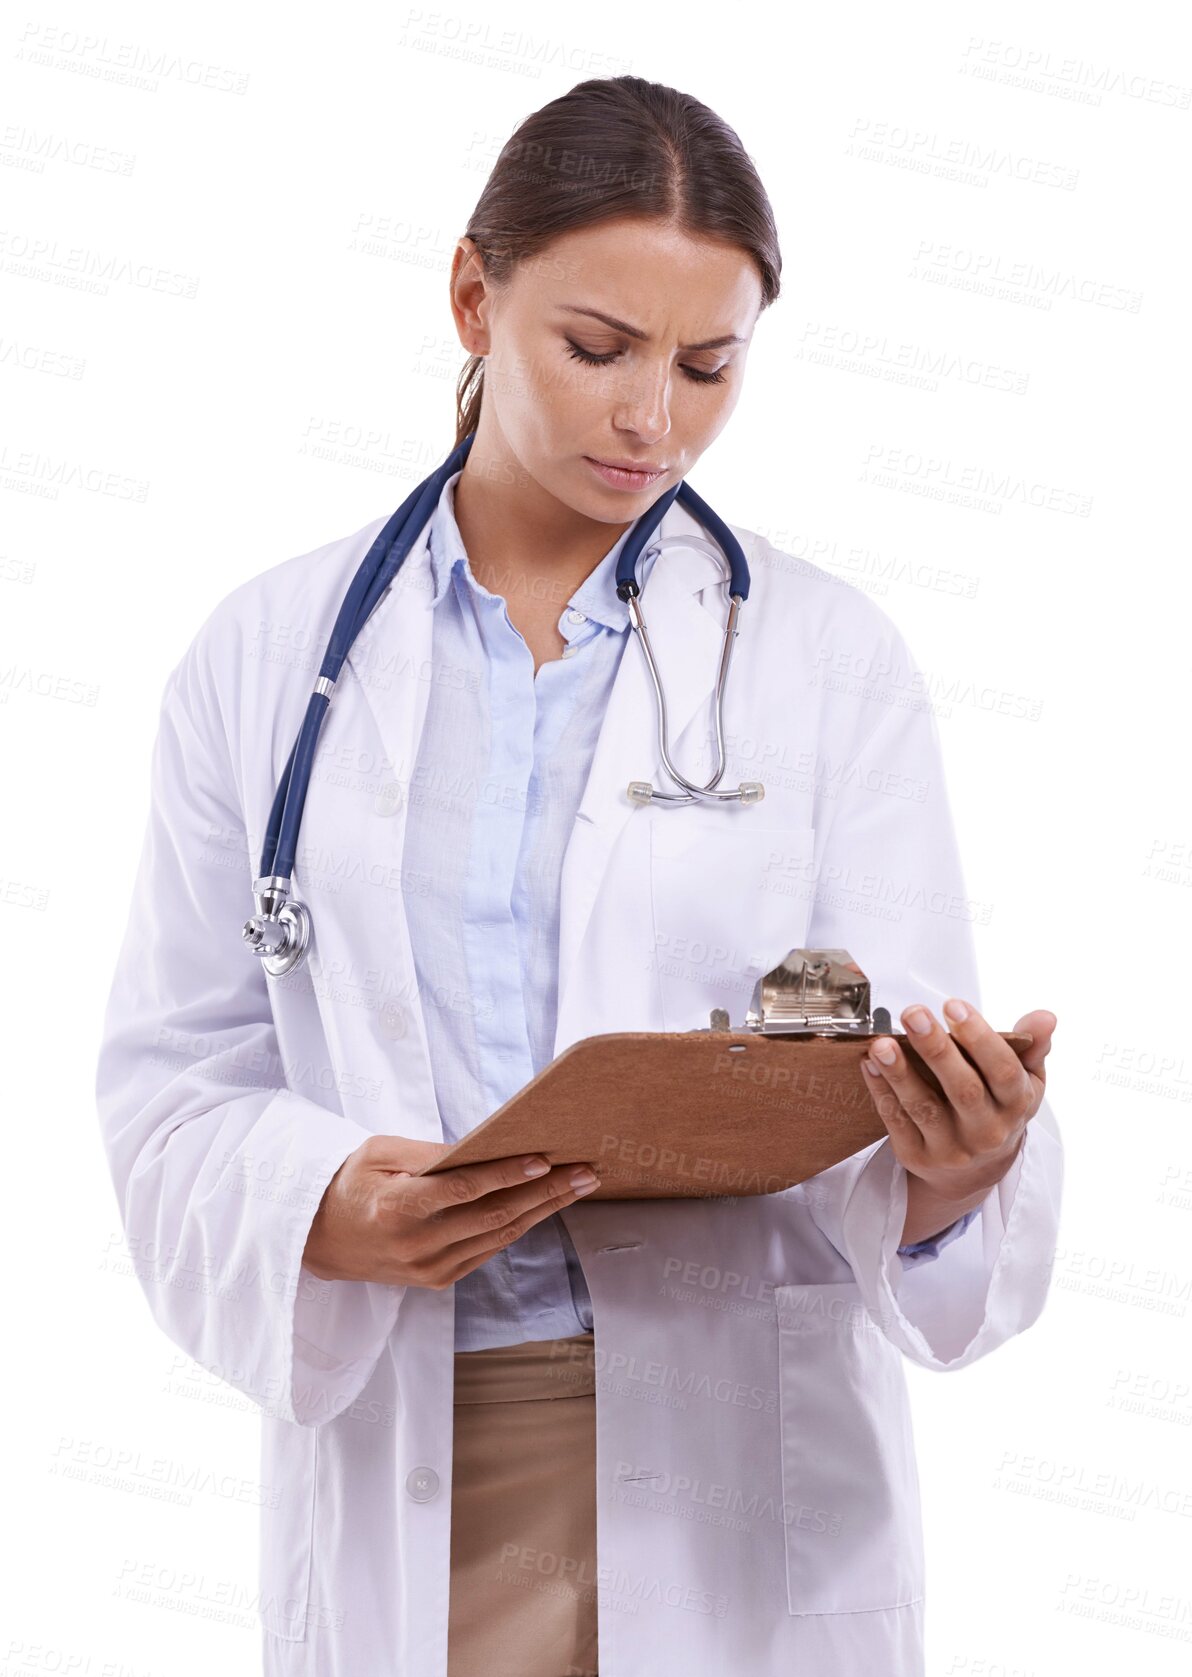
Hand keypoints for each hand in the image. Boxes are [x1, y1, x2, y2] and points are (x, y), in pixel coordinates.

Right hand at [301, 1135, 600, 1288]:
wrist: (321, 1239)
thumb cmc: (351, 1183)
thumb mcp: (379, 1152)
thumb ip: (430, 1154)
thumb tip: (484, 1147)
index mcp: (397, 1208)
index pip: (463, 1191)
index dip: (506, 1175)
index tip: (544, 1159)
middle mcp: (416, 1245)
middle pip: (494, 1216)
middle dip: (546, 1191)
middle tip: (586, 1170)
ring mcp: (429, 1269)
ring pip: (500, 1236)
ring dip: (545, 1209)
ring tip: (580, 1184)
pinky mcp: (438, 1280)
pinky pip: (489, 1249)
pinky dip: (521, 1225)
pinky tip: (547, 1205)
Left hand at [861, 1000, 1056, 1200]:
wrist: (976, 1172)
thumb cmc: (999, 1109)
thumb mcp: (1025, 1081)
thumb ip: (1032, 1046)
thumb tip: (1045, 1017)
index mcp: (1016, 1105)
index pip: (1002, 1071)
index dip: (979, 1038)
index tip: (953, 1005)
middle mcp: (987, 1131)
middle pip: (963, 1090)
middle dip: (936, 1049)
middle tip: (913, 1013)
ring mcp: (951, 1149)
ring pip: (925, 1108)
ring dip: (900, 1074)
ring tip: (882, 1043)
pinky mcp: (918, 1157)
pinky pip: (896, 1122)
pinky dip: (881, 1091)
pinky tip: (869, 1064)